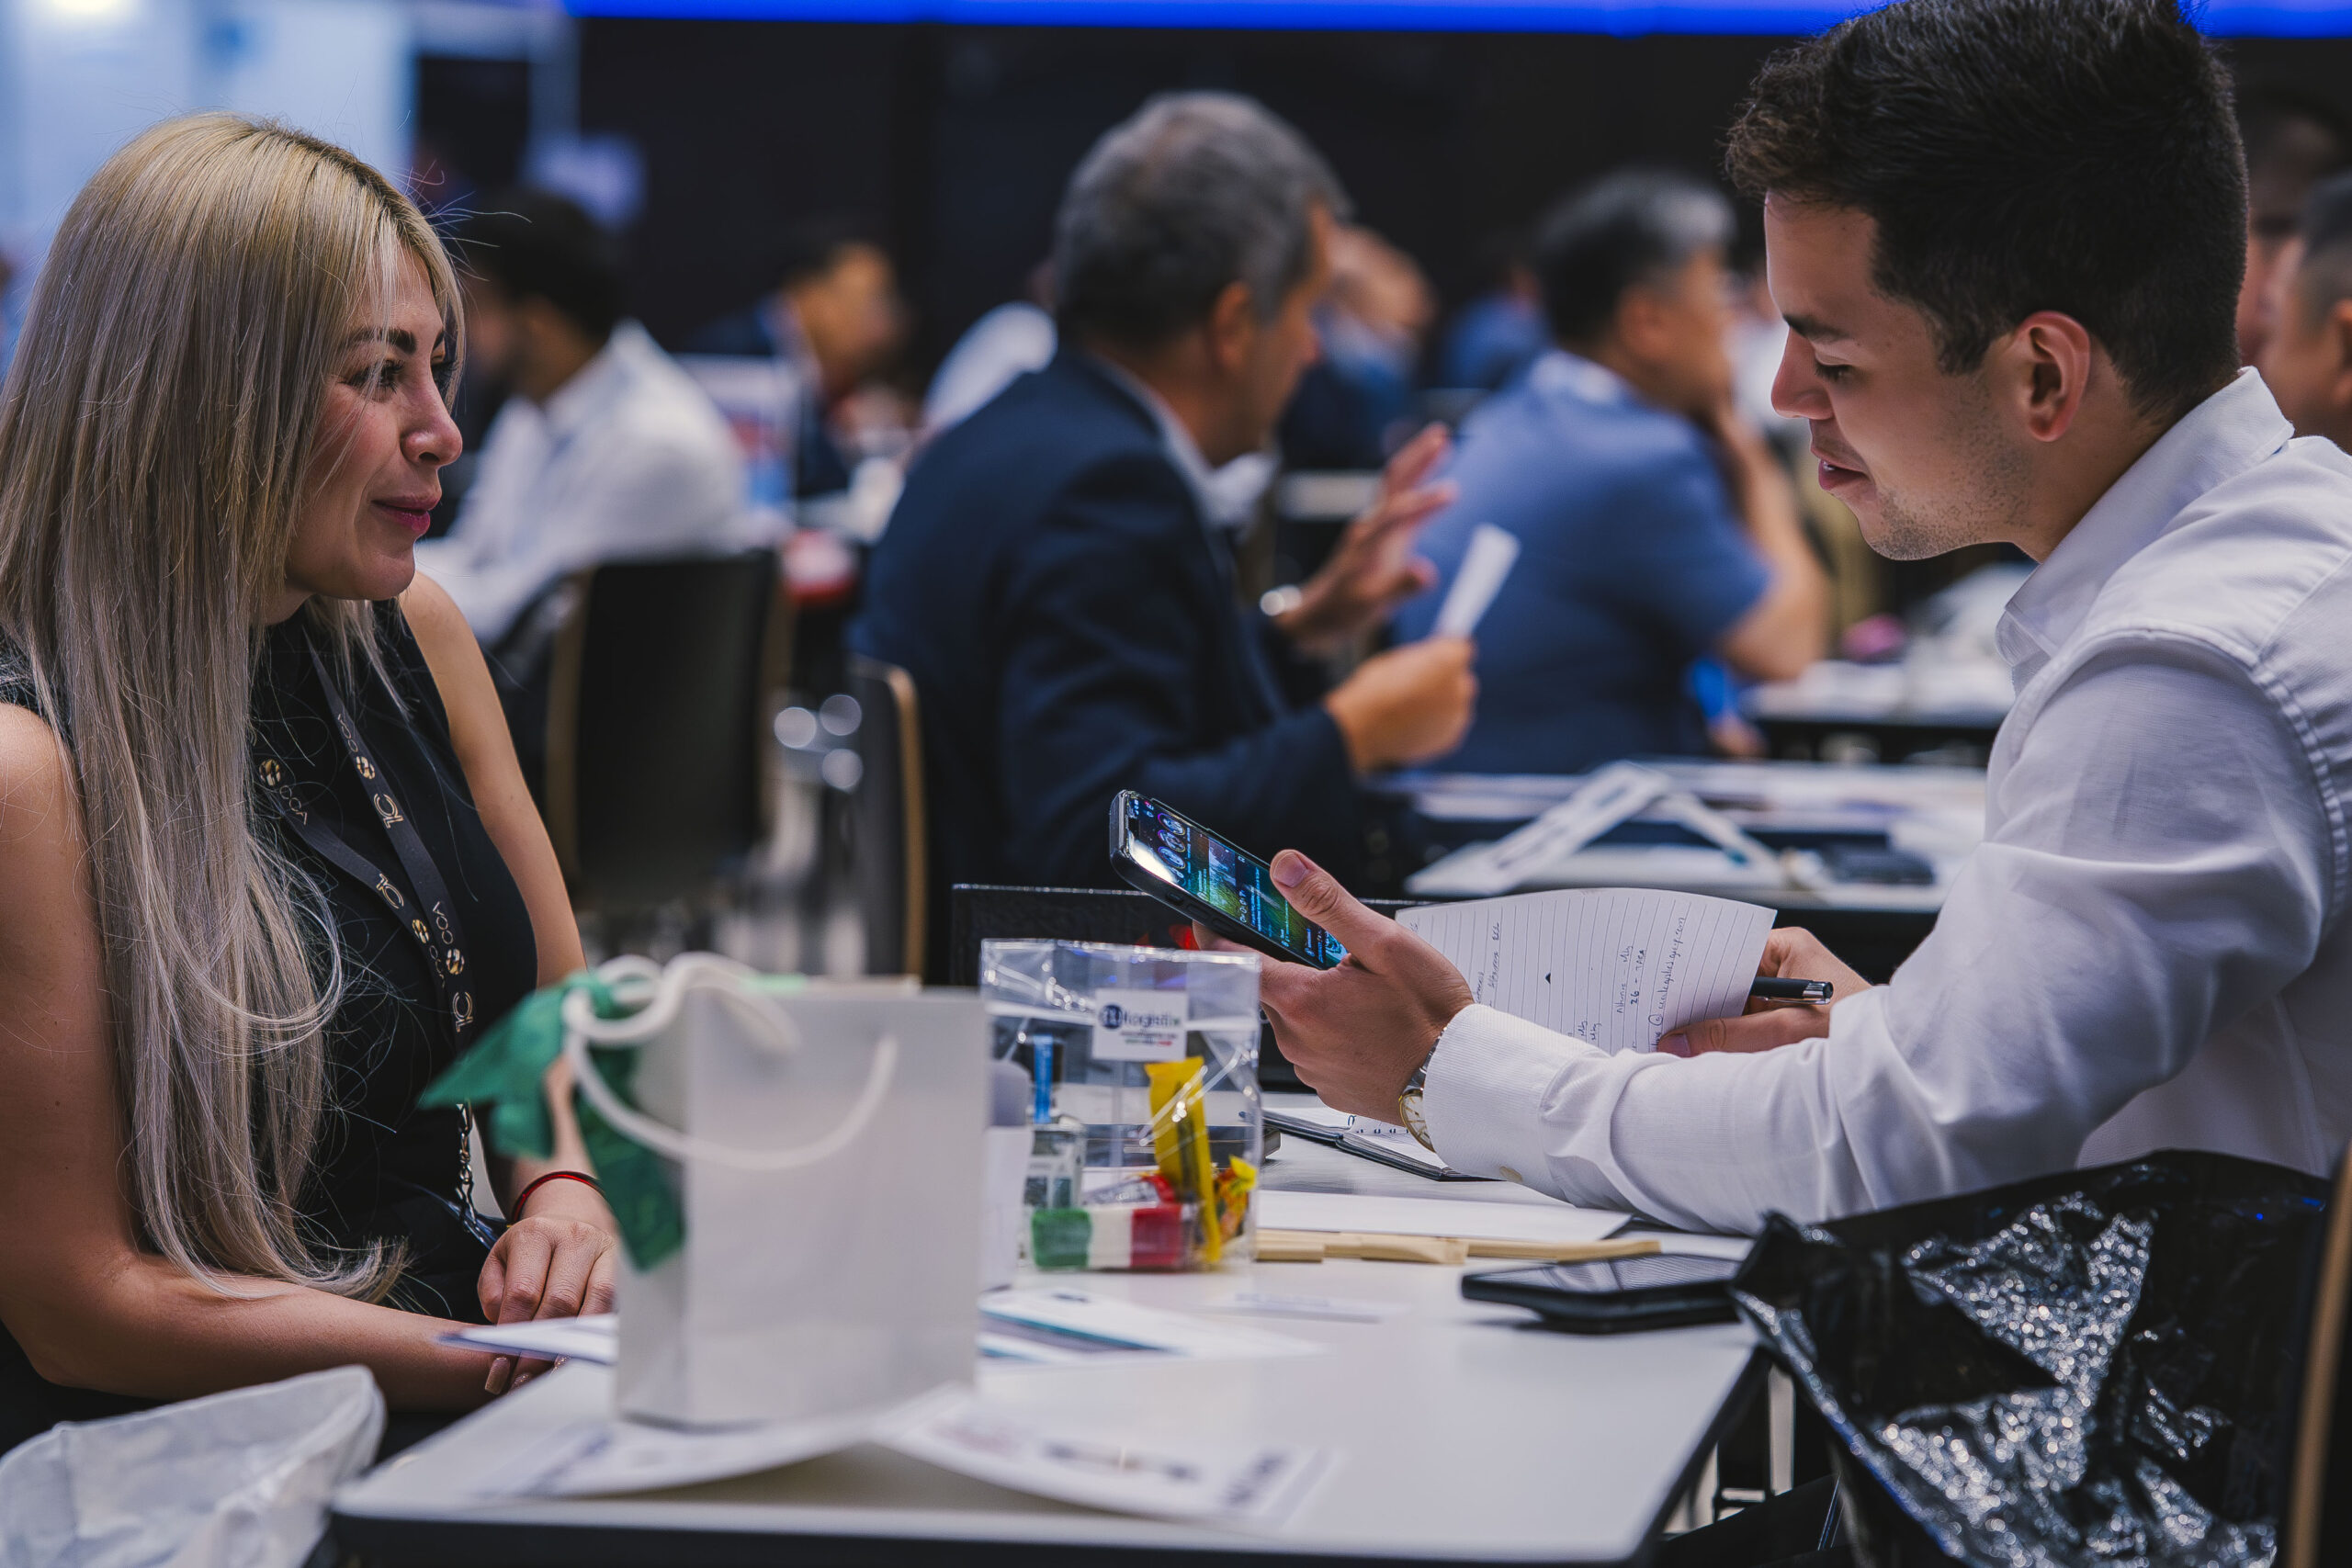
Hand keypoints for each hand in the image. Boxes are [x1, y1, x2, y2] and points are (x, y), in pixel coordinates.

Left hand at [477, 1178, 618, 1394]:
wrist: (570, 1222)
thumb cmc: (531, 1252)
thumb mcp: (500, 1263)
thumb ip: (494, 1295)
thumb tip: (504, 1328)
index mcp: (536, 1234)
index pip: (523, 1292)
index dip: (512, 1335)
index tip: (502, 1367)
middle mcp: (574, 1237)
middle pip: (560, 1301)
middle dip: (542, 1347)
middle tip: (526, 1379)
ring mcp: (605, 1250)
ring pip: (595, 1303)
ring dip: (575, 1342)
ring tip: (556, 1371)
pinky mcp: (625, 1267)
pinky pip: (616, 1304)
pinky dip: (599, 1331)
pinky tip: (585, 1351)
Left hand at [1200, 850, 1472, 1118]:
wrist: (1461, 1080)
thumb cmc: (1431, 1016)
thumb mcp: (1385, 944)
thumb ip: (1328, 904)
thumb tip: (1285, 868)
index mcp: (1302, 1000)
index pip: (1237, 961)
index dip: (1218, 937)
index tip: (1207, 921)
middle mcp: (1297, 1039)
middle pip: (1271, 990)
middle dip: (1290, 968)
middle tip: (1330, 956)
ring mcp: (1312, 1069)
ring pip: (1295, 1022)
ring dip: (1315, 1003)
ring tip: (1363, 996)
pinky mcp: (1330, 1088)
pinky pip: (1316, 1051)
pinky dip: (1332, 1034)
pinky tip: (1368, 1028)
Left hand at [1275, 423, 1455, 652]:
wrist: (1318, 614)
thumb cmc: (1343, 610)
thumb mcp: (1371, 605)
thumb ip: (1400, 588)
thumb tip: (1428, 572)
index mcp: (1369, 541)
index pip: (1399, 514)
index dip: (1425, 503)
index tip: (1452, 492)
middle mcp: (1371, 526)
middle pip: (1395, 481)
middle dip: (1417, 456)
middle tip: (1441, 432)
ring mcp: (1375, 527)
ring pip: (1397, 484)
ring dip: (1418, 461)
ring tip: (1442, 440)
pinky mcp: (1380, 534)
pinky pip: (1401, 500)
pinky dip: (1418, 483)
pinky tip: (1433, 478)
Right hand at [1324, 635, 1475, 771]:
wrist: (1365, 728)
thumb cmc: (1374, 690)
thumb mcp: (1398, 660)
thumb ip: (1423, 658)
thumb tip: (1433, 657)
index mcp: (1449, 660)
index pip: (1462, 649)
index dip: (1446, 652)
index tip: (1435, 656)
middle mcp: (1461, 687)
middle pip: (1462, 678)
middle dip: (1446, 680)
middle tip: (1420, 685)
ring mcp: (1458, 715)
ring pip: (1455, 704)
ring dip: (1441, 704)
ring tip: (1411, 709)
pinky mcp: (1451, 738)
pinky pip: (1448, 725)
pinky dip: (1436, 724)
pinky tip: (1413, 725)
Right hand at [1657, 928, 1869, 1056]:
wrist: (1903, 1063)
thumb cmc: (1858, 1035)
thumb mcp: (1786, 1033)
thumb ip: (1728, 1036)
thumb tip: (1674, 1040)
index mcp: (1786, 947)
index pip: (1724, 949)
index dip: (1690, 966)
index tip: (1658, 983)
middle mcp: (1784, 964)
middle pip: (1724, 978)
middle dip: (1694, 999)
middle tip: (1657, 1015)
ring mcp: (1784, 991)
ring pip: (1732, 1004)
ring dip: (1708, 1021)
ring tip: (1671, 1034)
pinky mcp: (1786, 1017)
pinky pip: (1745, 1022)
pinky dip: (1725, 1036)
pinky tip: (1700, 1047)